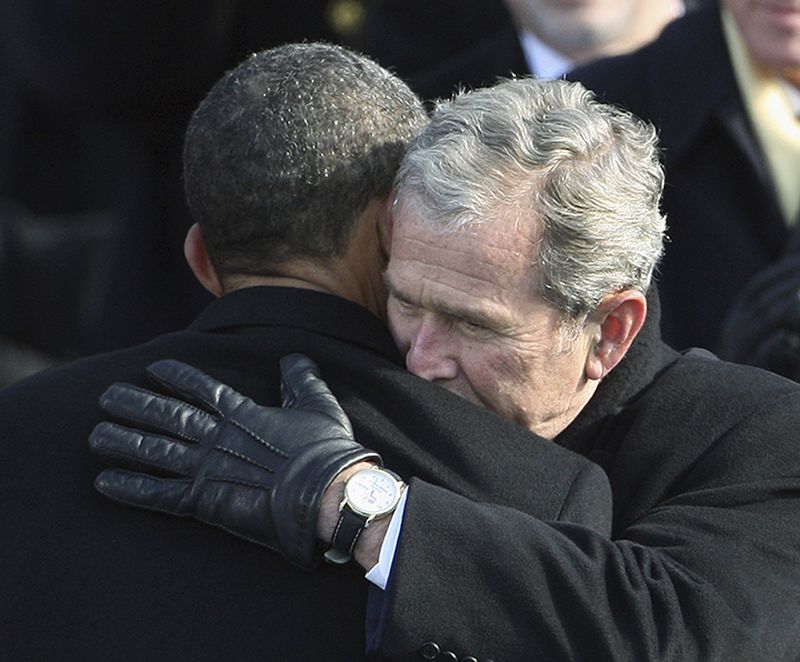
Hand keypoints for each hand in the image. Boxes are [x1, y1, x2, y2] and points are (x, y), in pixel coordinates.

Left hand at [89, 354, 379, 569]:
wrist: (326, 493)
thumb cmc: (327, 451)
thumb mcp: (318, 404)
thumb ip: (301, 379)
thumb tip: (294, 358)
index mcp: (243, 413)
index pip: (202, 389)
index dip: (177, 377)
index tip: (154, 368)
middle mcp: (218, 437)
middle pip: (168, 415)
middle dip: (136, 404)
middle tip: (107, 396)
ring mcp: (208, 468)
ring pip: (155, 450)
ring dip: (124, 441)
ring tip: (96, 434)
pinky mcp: (205, 501)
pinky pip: (160, 493)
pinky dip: (131, 488)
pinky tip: (105, 481)